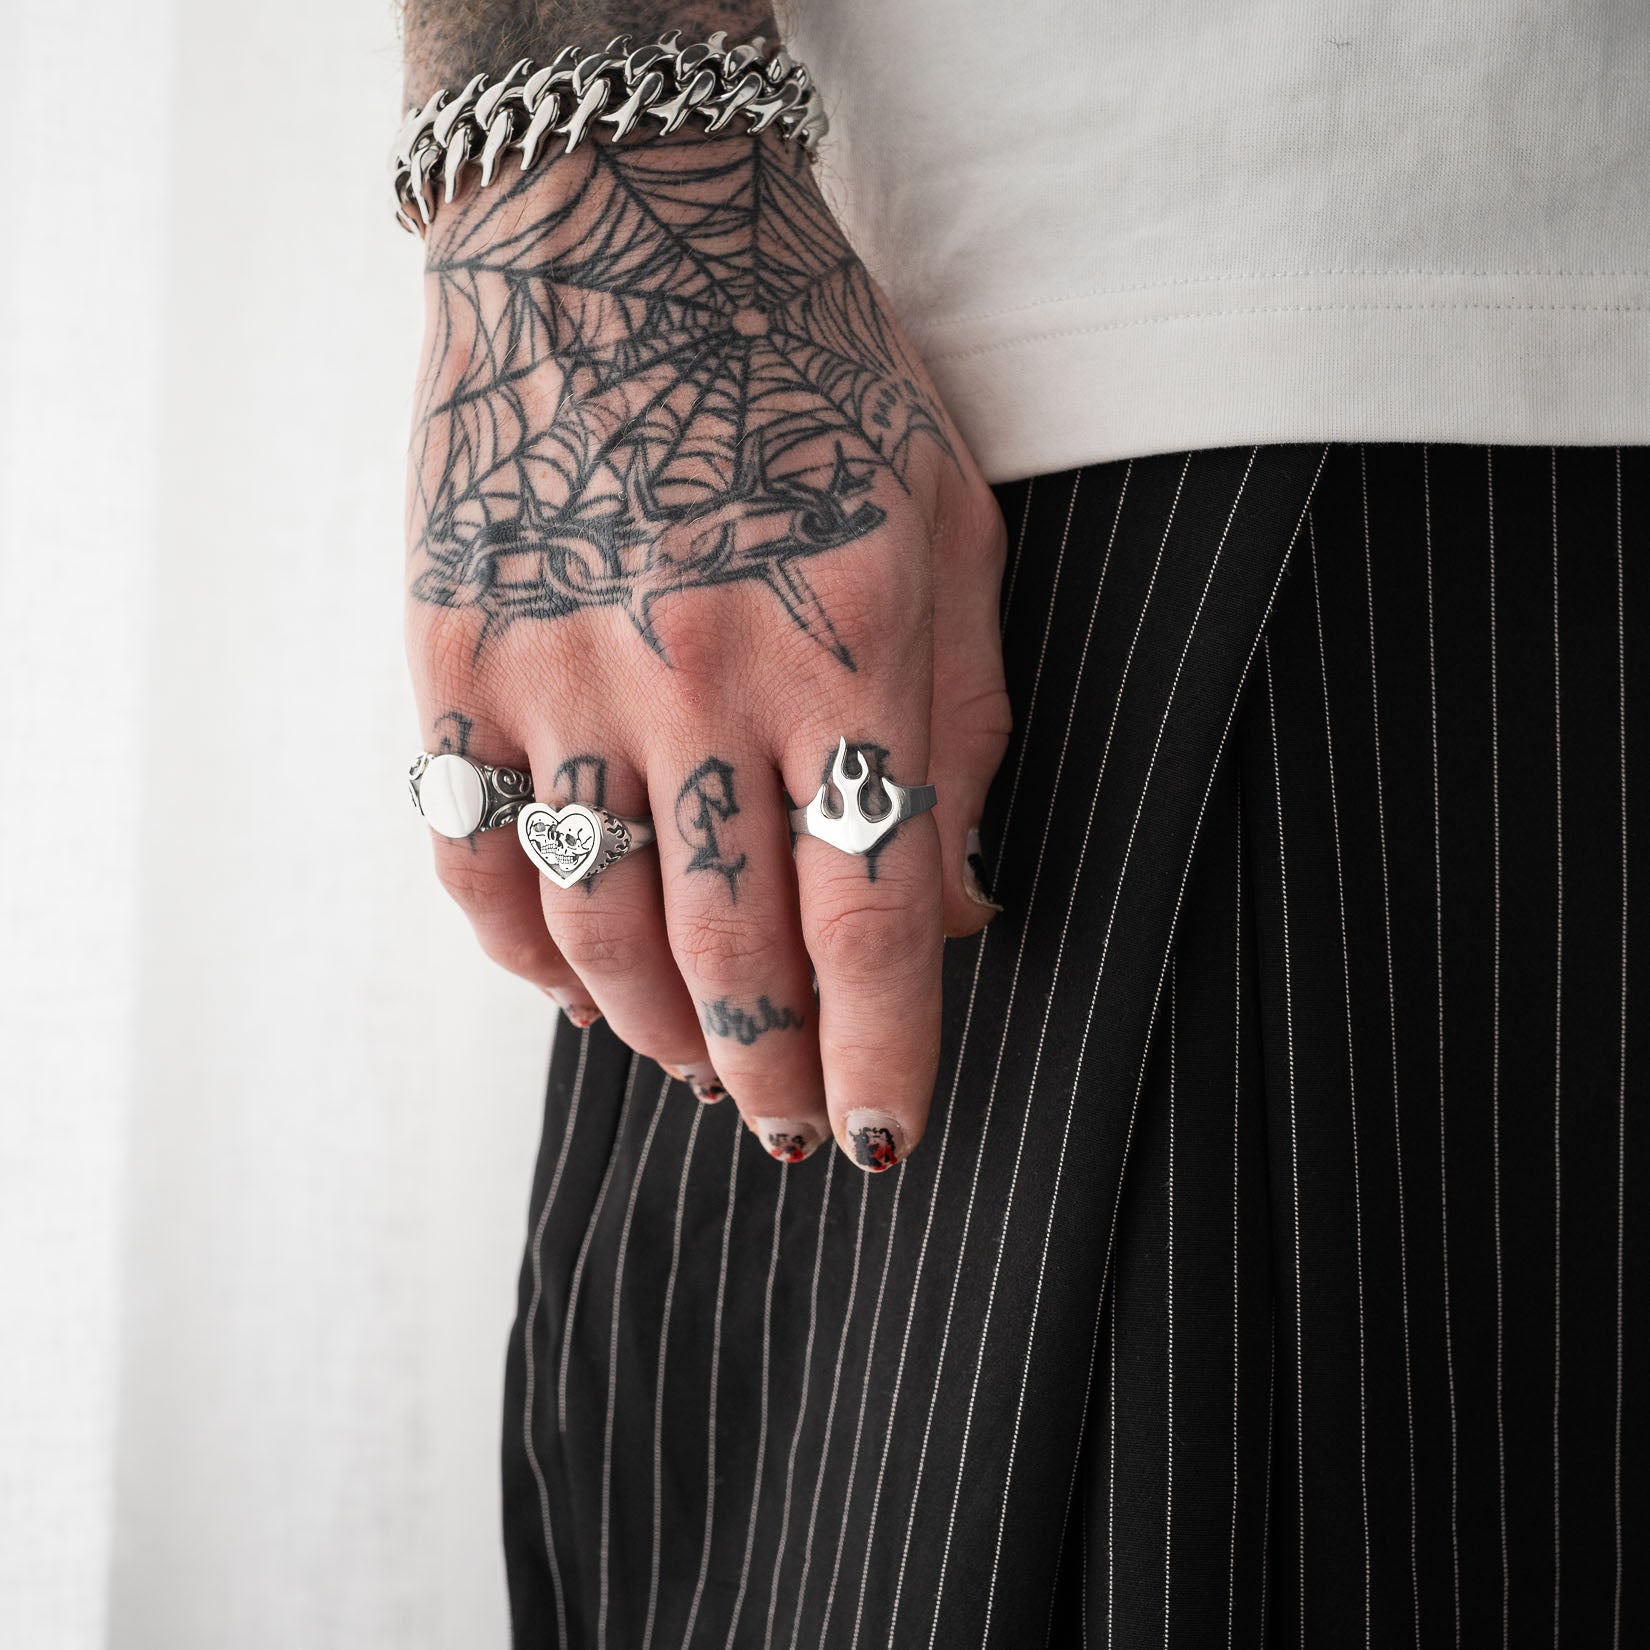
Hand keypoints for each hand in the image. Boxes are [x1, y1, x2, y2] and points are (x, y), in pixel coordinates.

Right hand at [405, 130, 1008, 1169]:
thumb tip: (961, 904)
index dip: (882, 1054)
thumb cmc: (812, 371)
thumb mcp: (949, 520)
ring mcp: (555, 672)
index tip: (885, 1141)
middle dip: (770, 1073)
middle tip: (791, 1135)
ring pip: (597, 932)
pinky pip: (475, 857)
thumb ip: (967, 723)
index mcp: (844, 643)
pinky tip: (574, 991)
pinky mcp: (452, 656)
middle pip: (731, 950)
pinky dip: (524, 956)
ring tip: (701, 1066)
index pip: (874, 913)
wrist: (616, 228)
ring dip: (657, 1033)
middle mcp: (695, 676)